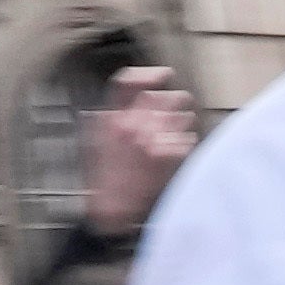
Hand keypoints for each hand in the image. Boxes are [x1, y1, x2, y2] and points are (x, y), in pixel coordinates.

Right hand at [85, 61, 205, 226]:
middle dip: (174, 101)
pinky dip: (185, 142)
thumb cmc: (103, 178)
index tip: (163, 74)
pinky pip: (189, 137)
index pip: (130, 81)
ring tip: (176, 131)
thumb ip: (112, 115)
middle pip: (165, 96)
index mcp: (112, 119)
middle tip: (176, 108)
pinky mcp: (171, 155)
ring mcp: (154, 139)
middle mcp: (133, 125)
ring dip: (183, 120)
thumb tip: (132, 97)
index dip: (150, 74)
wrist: (113, 211)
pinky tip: (175, 151)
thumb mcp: (95, 140)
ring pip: (183, 114)